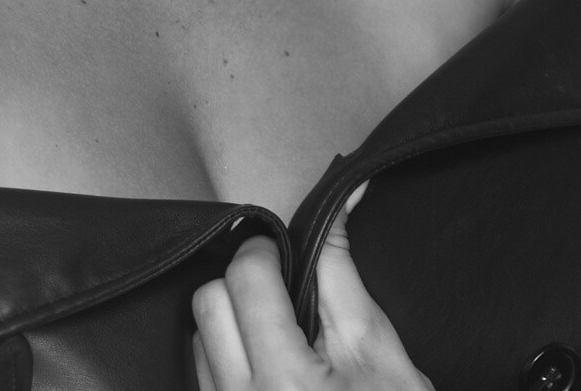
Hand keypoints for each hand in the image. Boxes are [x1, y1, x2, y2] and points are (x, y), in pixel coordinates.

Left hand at [192, 183, 433, 389]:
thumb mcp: (381, 354)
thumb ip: (342, 275)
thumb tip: (338, 207)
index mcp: (287, 383)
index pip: (244, 278)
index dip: (266, 251)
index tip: (284, 254)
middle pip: (209, 303)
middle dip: (243, 285)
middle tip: (284, 296)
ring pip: (199, 342)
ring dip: (232, 327)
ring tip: (281, 343)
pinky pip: (204, 383)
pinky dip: (228, 364)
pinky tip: (267, 374)